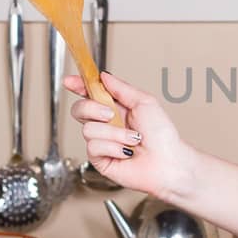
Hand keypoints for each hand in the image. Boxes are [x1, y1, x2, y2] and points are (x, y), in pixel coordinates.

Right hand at [66, 72, 195, 201]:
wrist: (167, 162)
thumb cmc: (162, 135)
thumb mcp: (144, 102)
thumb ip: (121, 87)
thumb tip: (103, 75)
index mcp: (116, 108)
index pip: (90, 93)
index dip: (78, 86)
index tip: (69, 81)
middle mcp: (106, 124)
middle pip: (79, 109)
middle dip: (92, 108)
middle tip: (110, 114)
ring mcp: (102, 141)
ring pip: (88, 129)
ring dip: (114, 133)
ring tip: (132, 140)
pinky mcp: (99, 159)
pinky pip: (93, 146)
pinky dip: (113, 147)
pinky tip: (125, 152)